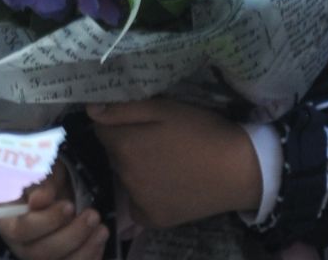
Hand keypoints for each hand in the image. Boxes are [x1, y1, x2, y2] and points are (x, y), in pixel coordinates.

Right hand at [0, 169, 105, 258]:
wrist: (59, 190)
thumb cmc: (46, 178)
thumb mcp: (42, 171)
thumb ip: (40, 183)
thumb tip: (40, 200)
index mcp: (9, 221)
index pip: (21, 230)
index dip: (46, 222)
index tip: (69, 205)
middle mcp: (21, 245)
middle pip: (39, 255)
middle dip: (70, 236)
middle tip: (93, 215)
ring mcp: (40, 258)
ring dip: (83, 251)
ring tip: (101, 229)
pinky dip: (90, 258)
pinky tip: (99, 240)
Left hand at [87, 99, 261, 227]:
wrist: (237, 168)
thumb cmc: (201, 130)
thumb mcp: (165, 108)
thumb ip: (125, 109)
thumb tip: (90, 110)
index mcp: (126, 145)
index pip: (101, 128)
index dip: (117, 120)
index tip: (137, 119)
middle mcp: (125, 176)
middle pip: (114, 153)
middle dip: (126, 143)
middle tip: (156, 136)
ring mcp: (138, 201)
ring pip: (125, 177)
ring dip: (135, 167)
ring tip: (165, 158)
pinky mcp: (152, 219)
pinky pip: (136, 204)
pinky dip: (145, 194)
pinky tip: (167, 183)